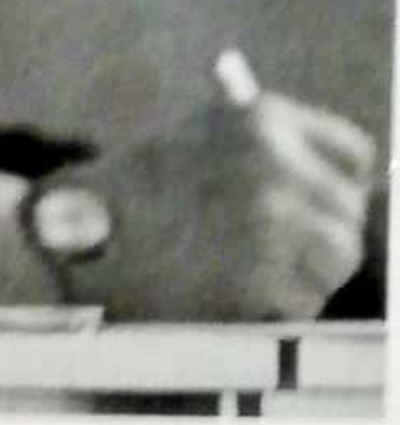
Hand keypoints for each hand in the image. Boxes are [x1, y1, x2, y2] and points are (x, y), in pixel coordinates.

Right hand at [55, 92, 376, 318]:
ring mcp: (271, 225)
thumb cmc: (134, 188)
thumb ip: (265, 147)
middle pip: (348, 212)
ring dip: (305, 270)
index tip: (320, 197)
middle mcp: (274, 165)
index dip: (336, 180)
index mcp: (260, 119)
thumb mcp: (196, 138)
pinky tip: (231, 289)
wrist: (71, 233)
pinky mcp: (263, 282)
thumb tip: (341, 176)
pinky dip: (277, 304)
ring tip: (247, 264)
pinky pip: (305, 300)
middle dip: (320, 233)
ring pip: (338, 259)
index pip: (353, 153)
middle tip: (272, 244)